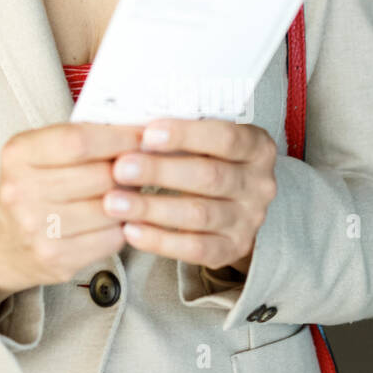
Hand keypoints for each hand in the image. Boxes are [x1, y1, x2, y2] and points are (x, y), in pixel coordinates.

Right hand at [0, 121, 146, 300]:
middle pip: (100, 175)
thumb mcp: (38, 151)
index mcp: (18, 155)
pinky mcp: (57, 258)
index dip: (118, 138)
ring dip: (129, 200)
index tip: (141, 136)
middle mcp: (23, 191)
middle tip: (140, 167)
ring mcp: (38, 228)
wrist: (3, 241)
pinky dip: (122, 227)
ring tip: (126, 193)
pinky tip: (115, 219)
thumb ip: (79, 137)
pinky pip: (111, 238)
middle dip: (129, 169)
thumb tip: (135, 130)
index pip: (79, 140)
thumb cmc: (31, 187)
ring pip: (111, 209)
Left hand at [103, 118, 277, 275]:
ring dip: (152, 208)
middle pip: (208, 176)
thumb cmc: (204, 156)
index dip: (186, 135)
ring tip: (114, 202)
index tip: (147, 134)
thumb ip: (175, 130)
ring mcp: (249, 219)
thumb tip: (127, 124)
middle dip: (159, 172)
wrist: (230, 200)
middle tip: (120, 169)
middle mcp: (259, 184)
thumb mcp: (202, 135)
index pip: (225, 137)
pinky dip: (160, 240)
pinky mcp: (233, 248)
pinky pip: (196, 249)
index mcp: (256, 146)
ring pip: (198, 214)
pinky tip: (131, 230)